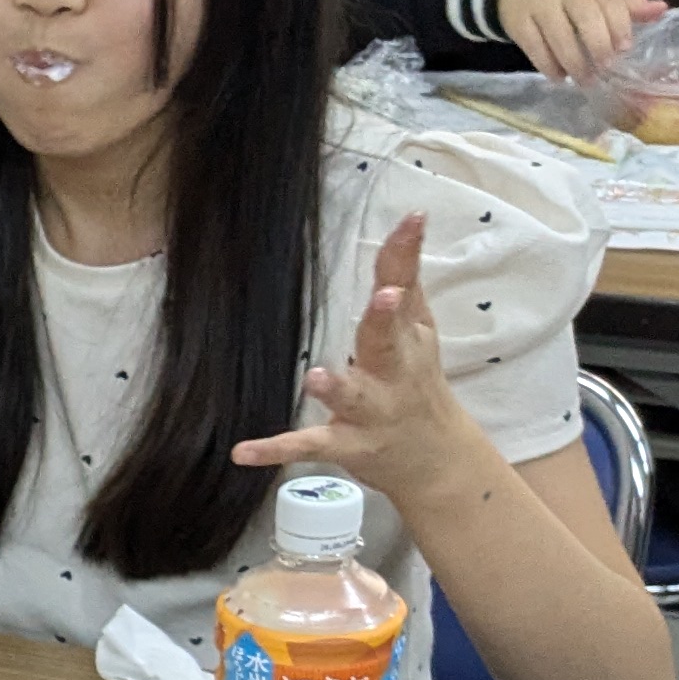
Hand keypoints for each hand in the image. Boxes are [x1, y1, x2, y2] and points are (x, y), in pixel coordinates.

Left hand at [231, 215, 476, 504]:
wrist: (436, 459)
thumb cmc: (418, 383)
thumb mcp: (418, 331)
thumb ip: (405, 278)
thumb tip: (410, 220)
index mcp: (409, 338)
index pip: (407, 289)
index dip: (405, 256)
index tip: (412, 220)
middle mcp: (395, 373)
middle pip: (388, 341)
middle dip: (385, 319)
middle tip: (384, 297)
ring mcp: (372, 412)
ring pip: (354, 397)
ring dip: (337, 387)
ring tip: (316, 377)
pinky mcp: (349, 446)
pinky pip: (311, 446)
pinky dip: (277, 450)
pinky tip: (242, 452)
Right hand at [495, 0, 663, 85]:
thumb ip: (627, 5)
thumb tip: (663, 9)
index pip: (610, 3)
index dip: (619, 26)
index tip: (625, 49)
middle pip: (585, 18)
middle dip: (598, 45)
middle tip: (605, 68)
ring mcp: (540, 7)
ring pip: (558, 36)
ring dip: (573, 62)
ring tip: (584, 80)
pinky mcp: (519, 23)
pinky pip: (534, 47)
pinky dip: (547, 65)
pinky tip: (559, 77)